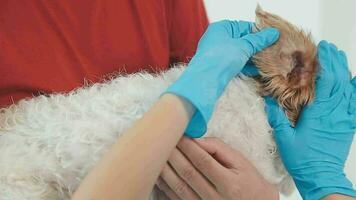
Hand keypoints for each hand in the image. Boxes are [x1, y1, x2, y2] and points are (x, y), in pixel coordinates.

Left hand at [156, 137, 278, 199]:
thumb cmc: (248, 180)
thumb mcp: (240, 161)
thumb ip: (218, 149)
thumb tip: (196, 139)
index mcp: (229, 183)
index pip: (203, 161)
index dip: (188, 147)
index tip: (178, 135)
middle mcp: (215, 198)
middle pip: (188, 173)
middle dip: (173, 155)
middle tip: (163, 140)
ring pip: (178, 187)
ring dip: (165, 169)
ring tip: (157, 154)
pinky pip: (176, 198)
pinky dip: (165, 184)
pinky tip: (159, 172)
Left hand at [165, 20, 278, 136]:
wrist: (205, 82)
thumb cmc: (220, 59)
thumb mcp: (243, 46)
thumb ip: (259, 40)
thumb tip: (273, 33)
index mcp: (221, 28)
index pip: (244, 26)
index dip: (258, 32)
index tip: (272, 38)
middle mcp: (218, 39)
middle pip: (242, 40)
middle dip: (257, 47)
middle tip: (273, 51)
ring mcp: (218, 53)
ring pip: (240, 53)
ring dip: (253, 57)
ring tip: (269, 61)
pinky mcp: (219, 67)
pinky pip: (236, 63)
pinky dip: (246, 66)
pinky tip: (258, 70)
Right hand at [264, 41, 355, 199]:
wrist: (321, 176)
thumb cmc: (302, 159)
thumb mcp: (284, 139)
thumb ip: (277, 118)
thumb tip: (268, 100)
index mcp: (318, 114)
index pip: (327, 82)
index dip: (326, 63)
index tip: (322, 49)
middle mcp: (335, 113)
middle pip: (340, 80)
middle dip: (335, 61)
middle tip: (329, 48)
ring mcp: (344, 118)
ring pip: (349, 89)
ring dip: (344, 71)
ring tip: (339, 56)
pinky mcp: (349, 125)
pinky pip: (355, 104)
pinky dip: (354, 90)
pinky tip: (353, 81)